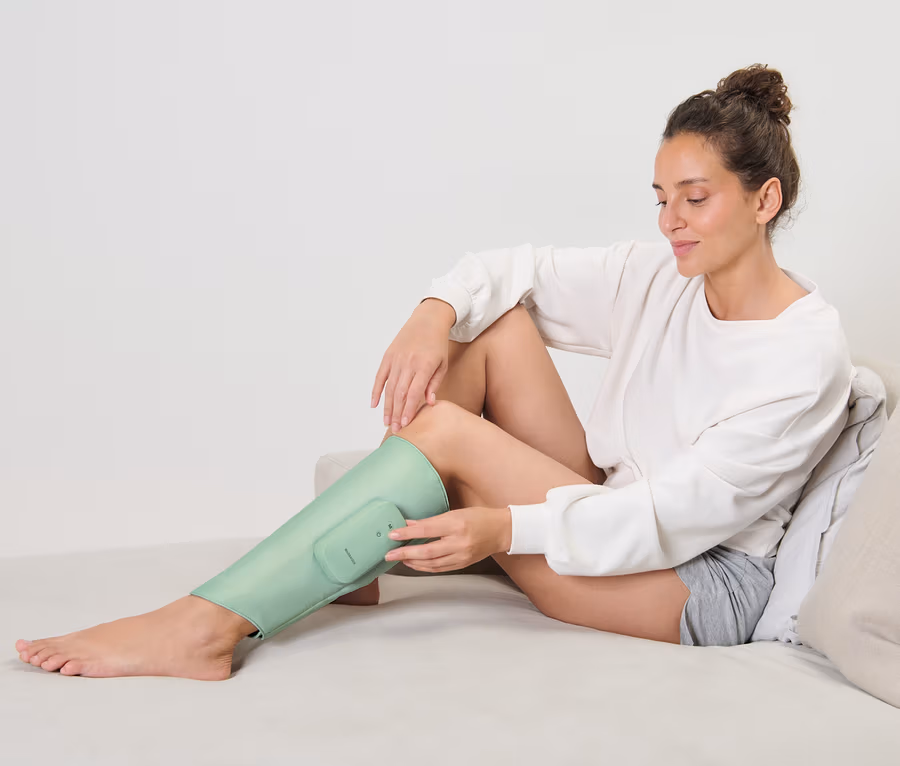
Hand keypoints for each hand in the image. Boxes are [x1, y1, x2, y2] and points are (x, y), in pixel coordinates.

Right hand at [370, 300, 454, 432]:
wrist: (427, 320)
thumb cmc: (437, 344)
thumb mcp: (442, 364)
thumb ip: (434, 384)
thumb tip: (429, 403)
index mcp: (423, 366)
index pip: (414, 393)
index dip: (409, 410)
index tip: (406, 424)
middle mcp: (408, 363)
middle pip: (400, 393)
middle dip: (397, 413)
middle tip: (396, 430)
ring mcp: (396, 359)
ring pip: (389, 388)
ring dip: (388, 407)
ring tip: (387, 422)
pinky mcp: (388, 356)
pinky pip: (380, 376)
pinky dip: (375, 391)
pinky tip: (374, 405)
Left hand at [384, 507, 511, 572]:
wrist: (501, 531)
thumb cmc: (480, 517)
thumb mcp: (455, 513)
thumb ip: (432, 520)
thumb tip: (409, 524)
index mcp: (457, 525)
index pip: (427, 530)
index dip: (408, 533)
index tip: (393, 534)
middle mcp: (459, 542)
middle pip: (427, 551)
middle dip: (405, 553)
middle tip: (389, 554)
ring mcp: (461, 556)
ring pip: (432, 563)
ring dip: (413, 562)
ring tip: (398, 558)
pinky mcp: (463, 564)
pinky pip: (440, 568)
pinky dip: (424, 567)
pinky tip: (414, 563)